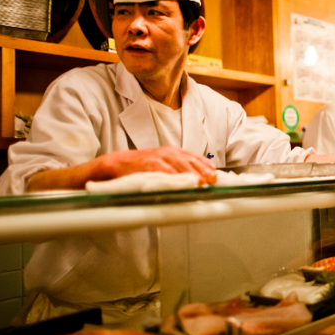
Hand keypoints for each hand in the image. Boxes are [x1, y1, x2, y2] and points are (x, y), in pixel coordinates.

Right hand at [99, 146, 216, 185]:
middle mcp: (168, 152)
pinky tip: (176, 180)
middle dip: (202, 170)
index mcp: (174, 152)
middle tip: (211, 180)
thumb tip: (200, 181)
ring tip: (199, 182)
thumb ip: (180, 170)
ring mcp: (157, 156)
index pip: (195, 157)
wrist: (118, 163)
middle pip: (189, 160)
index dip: (206, 166)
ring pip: (177, 163)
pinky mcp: (146, 163)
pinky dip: (169, 174)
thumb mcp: (165, 165)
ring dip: (189, 173)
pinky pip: (160, 168)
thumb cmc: (144, 166)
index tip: (216, 174)